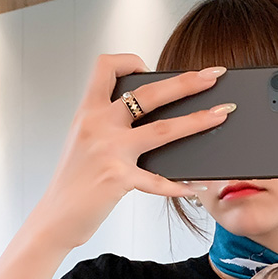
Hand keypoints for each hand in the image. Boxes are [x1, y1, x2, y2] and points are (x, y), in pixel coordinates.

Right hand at [35, 53, 232, 250]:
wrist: (55, 218)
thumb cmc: (73, 183)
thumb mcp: (84, 143)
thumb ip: (109, 127)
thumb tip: (152, 121)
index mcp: (87, 112)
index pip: (105, 67)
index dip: (129, 60)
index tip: (148, 68)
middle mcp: (97, 125)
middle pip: (149, 93)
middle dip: (187, 82)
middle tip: (214, 76)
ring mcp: (109, 151)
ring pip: (163, 129)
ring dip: (198, 121)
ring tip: (222, 114)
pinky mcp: (119, 179)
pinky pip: (159, 181)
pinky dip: (181, 185)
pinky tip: (197, 186)